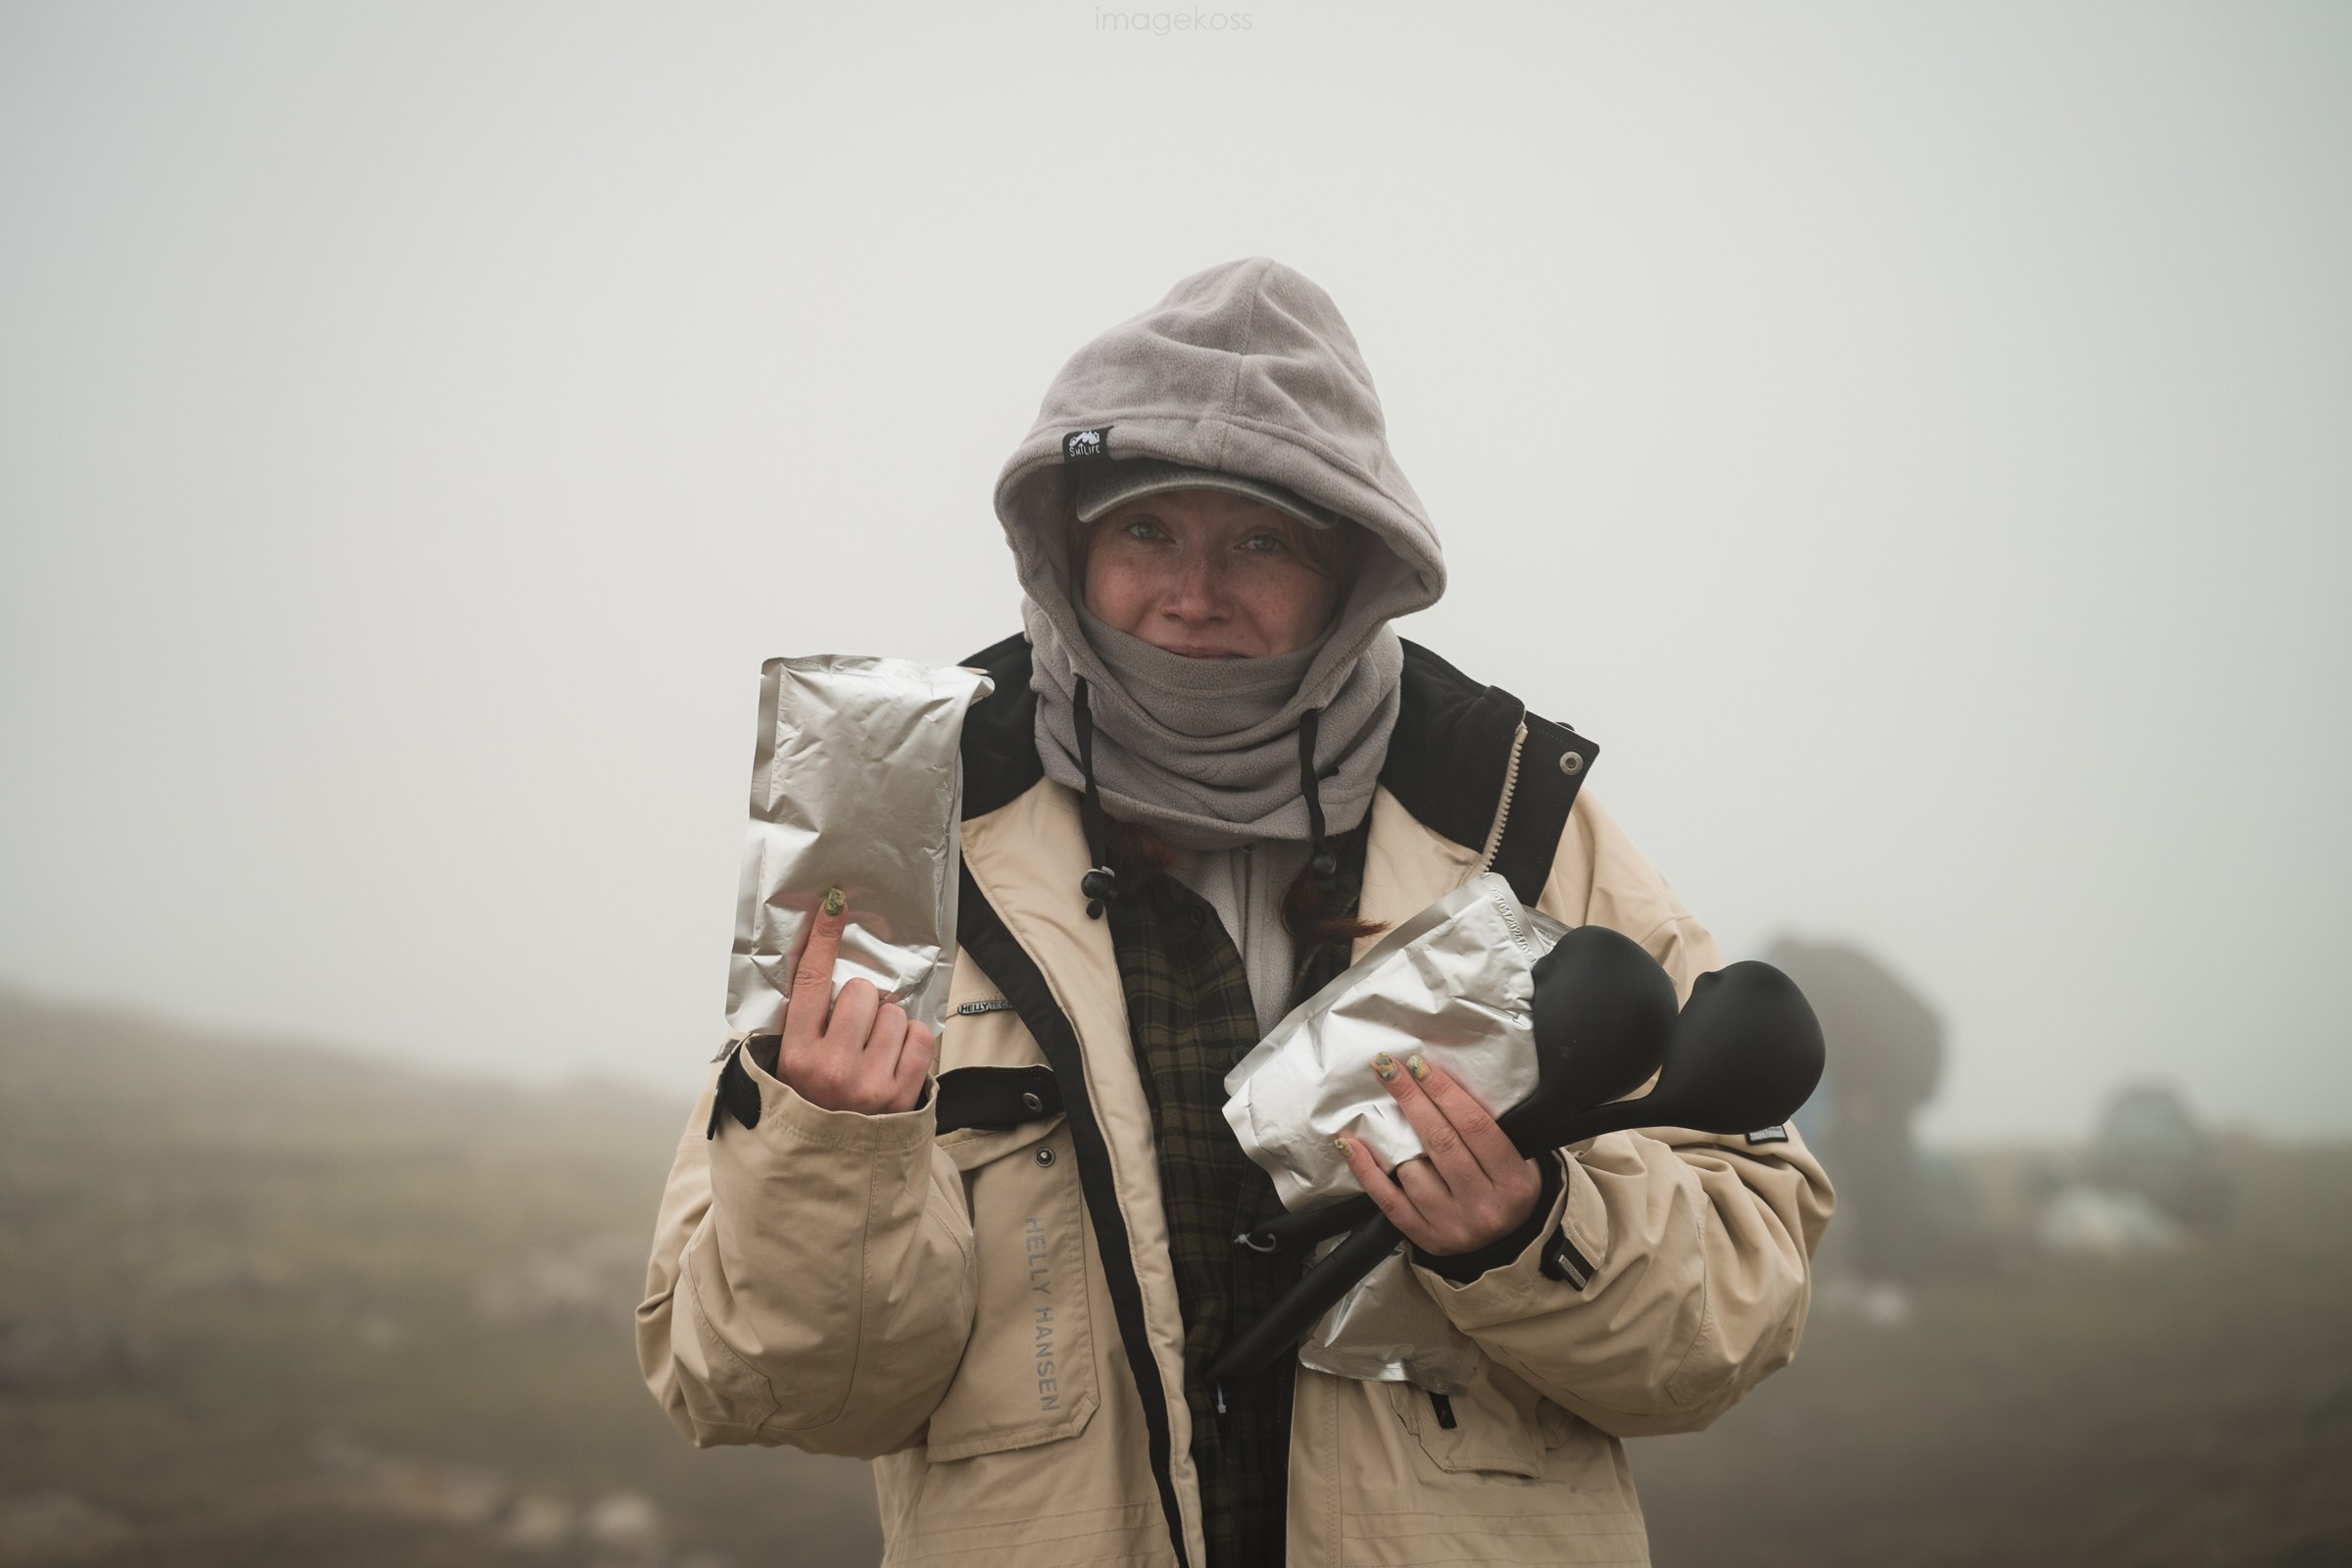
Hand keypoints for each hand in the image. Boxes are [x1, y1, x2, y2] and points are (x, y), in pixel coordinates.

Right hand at [775, 888, 936, 1114]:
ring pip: (894, 1013)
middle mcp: (832, 1068)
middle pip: (861, 992)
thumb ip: (795, 1025)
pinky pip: (920, 1036)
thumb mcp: (781, 1072)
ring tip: (871, 1053)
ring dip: (887, 1025)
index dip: (824, 939)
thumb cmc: (807, 1112)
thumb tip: (815, 964)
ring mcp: (871, 1083)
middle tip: (852, 1032)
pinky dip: (910, 1042)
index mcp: (795, 1057)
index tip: (835, 907)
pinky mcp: (903, 1095)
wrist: (829, 1174)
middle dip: (861, 1004)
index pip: (811, 982)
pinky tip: (892, 1061)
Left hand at [1340, 1051, 1543, 1256]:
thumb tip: (1437, 1080)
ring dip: (1395, 1138)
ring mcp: (1454, 1226)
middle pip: (1440, 1142)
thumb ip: (1487, 1127)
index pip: (1474, 1125)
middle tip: (1388, 1068)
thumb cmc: (1509, 1188)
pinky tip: (1351, 1144)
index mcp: (1514, 1181)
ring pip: (1413, 1172)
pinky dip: (1366, 1171)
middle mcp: (1485, 1206)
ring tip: (1386, 1112)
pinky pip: (1388, 1201)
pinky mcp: (1427, 1240)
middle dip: (1411, 1098)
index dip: (1443, 1091)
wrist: (1511, 1244)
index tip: (1418, 1064)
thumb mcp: (1518, 1158)